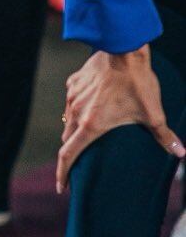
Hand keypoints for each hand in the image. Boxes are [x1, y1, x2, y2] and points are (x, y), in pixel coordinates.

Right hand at [56, 46, 185, 193]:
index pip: (68, 154)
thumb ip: (164, 136)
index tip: (62, 187)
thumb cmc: (137, 82)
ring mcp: (72, 97)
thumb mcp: (153, 112)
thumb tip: (181, 153)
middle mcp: (76, 113)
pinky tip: (92, 105)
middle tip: (81, 162)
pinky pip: (72, 101)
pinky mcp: (73, 83)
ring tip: (90, 132)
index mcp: (91, 125)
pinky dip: (79, 108)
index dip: (63, 173)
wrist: (122, 49)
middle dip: (72, 153)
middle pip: (67, 139)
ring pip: (68, 120)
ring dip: (75, 130)